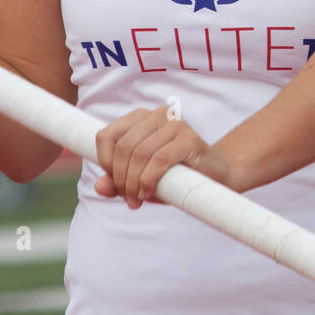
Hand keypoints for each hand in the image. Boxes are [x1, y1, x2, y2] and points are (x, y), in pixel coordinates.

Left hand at [94, 106, 235, 208]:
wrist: (215, 177)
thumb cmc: (174, 176)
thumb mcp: (140, 179)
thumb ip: (117, 182)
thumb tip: (99, 187)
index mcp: (139, 118)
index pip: (106, 136)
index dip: (105, 163)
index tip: (115, 183)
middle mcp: (156, 115)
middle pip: (123, 147)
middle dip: (121, 178)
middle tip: (129, 198)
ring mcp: (174, 124)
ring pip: (139, 153)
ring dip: (134, 183)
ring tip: (138, 199)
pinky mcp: (189, 139)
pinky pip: (159, 159)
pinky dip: (149, 180)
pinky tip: (150, 192)